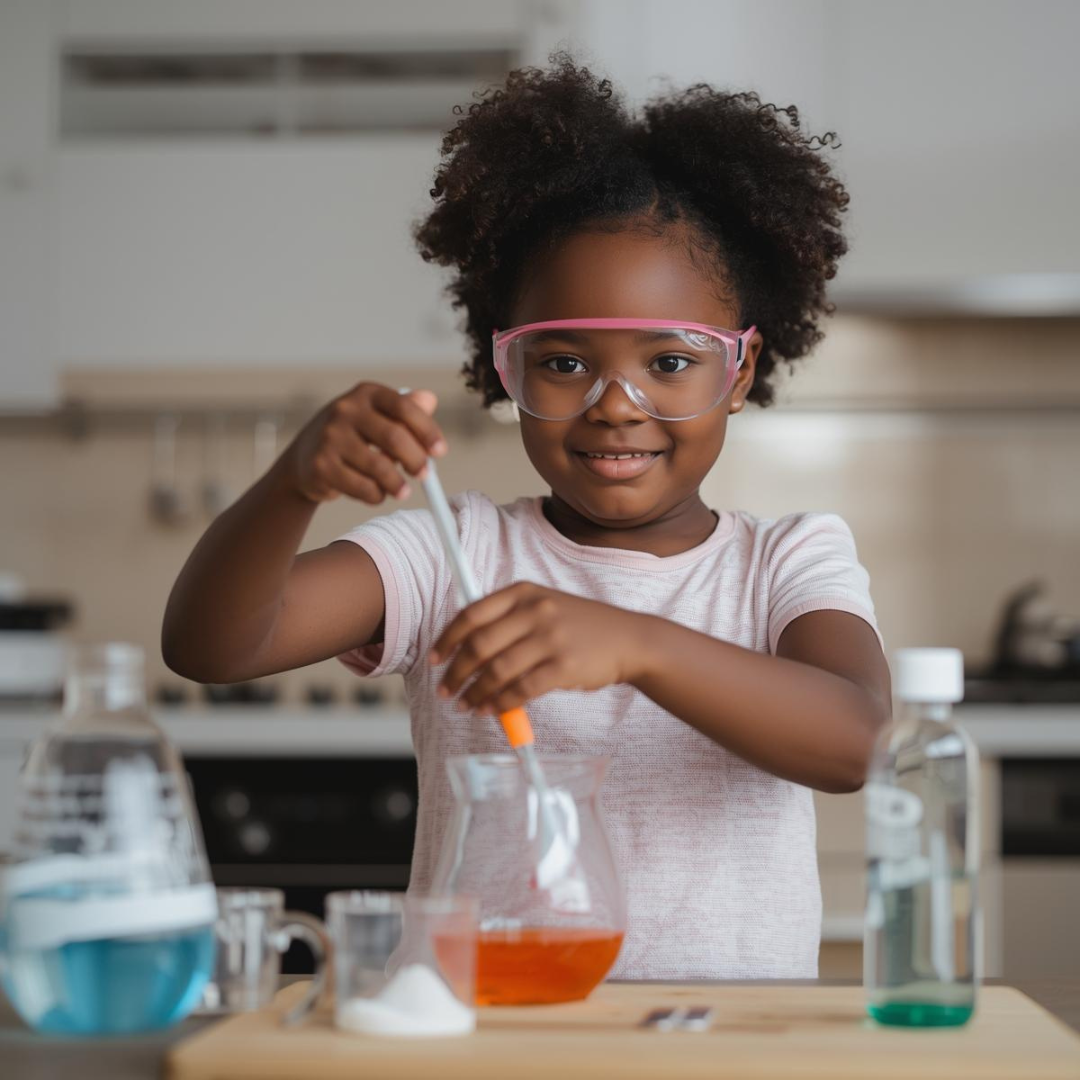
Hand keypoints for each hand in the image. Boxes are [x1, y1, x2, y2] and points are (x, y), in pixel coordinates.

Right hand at [279, 383, 445, 503]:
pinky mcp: (321, 466)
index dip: (427, 430)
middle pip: (394, 437)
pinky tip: (378, 494)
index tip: (440, 451)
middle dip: (416, 460)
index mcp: (366, 394)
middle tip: (425, 476)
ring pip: (379, 467)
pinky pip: (362, 487)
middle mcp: (345, 410)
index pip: (404, 407)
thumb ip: (406, 410)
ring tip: (402, 490)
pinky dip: (376, 495)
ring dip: (397, 484)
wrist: (305, 458)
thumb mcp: (377, 416)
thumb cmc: (353, 435)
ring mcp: (330, 437)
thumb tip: (430, 401)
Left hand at [429, 583, 649, 714]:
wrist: (628, 639)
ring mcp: (550, 638)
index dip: (447, 638)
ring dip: (474, 693)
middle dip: (455, 672)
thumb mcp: (546, 606)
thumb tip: (465, 648)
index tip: (435, 658)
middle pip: (479, 645)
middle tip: (445, 690)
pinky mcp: (564, 666)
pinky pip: (521, 690)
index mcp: (524, 592)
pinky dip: (501, 704)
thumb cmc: (580, 627)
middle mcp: (534, 611)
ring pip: (496, 671)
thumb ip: (509, 620)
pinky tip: (492, 710)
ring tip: (465, 705)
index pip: (471, 614)